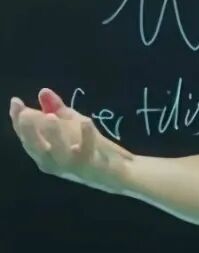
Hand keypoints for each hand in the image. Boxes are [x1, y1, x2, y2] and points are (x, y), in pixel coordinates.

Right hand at [9, 87, 134, 193]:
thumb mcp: (73, 125)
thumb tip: (43, 91)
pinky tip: (86, 121)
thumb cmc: (92, 148)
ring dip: (53, 135)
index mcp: (46, 153)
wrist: (122, 170)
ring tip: (50, 117)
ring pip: (58, 155)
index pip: (27, 138)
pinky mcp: (92, 167)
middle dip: (28, 132)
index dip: (18, 121)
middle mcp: (55, 163)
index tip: (15, 101)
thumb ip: (57, 109)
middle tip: (25, 113)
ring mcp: (73, 167)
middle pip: (36, 149)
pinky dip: (86, 137)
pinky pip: (88, 154)